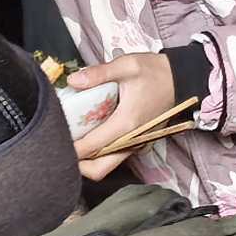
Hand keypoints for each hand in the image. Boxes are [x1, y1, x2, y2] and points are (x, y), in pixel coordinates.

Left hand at [66, 50, 182, 176]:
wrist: (181, 79)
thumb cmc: (155, 72)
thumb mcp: (127, 65)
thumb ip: (99, 73)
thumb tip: (73, 80)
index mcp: (126, 125)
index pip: (91, 148)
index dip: (69, 146)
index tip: (54, 135)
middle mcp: (131, 141)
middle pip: (98, 170)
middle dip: (76, 163)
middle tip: (60, 143)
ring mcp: (135, 145)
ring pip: (106, 167)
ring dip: (87, 160)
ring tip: (72, 139)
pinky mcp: (137, 143)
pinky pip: (114, 157)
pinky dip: (98, 154)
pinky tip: (88, 134)